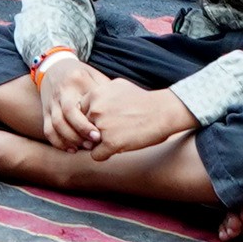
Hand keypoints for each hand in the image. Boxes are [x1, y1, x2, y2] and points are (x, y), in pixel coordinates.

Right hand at [38, 55, 103, 151]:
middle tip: (93, 143)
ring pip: (56, 125)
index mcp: (76, 81)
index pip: (80, 104)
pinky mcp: (45, 112)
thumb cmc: (81, 75)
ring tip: (84, 147)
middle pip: (66, 115)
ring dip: (69, 139)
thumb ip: (105, 91)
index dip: (88, 123)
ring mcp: (51, 103)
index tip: (100, 135)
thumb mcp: (94, 76)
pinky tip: (72, 149)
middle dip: (80, 132)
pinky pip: (48, 130)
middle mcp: (61, 92)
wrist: (55, 67)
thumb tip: (122, 108)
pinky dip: (58, 142)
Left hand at [81, 77, 196, 160]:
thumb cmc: (143, 99)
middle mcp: (95, 109)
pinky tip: (116, 149)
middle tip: (109, 132)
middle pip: (82, 128)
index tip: (100, 122)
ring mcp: (101, 126)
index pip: (79, 112)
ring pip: (87, 143)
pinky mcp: (110, 143)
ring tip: (115, 139)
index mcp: (95, 94)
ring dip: (98, 144)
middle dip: (92, 132)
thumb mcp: (117, 86)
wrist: (163, 111)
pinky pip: (95, 156)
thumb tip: (89, 104)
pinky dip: (104, 155)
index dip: (89, 119)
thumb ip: (100, 94)